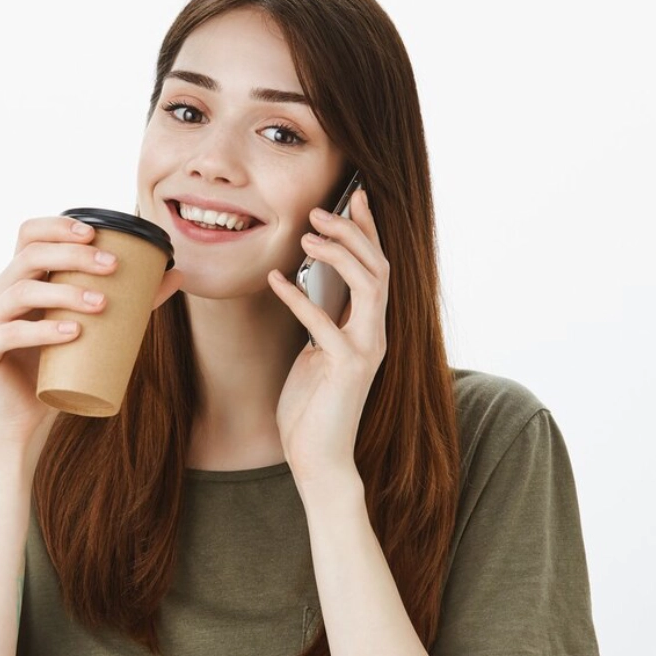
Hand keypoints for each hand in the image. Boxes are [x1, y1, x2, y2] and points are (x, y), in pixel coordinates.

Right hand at [0, 216, 184, 446]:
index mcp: (18, 280)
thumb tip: (176, 274)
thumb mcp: (97, 328)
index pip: (29, 235)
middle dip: (73, 256)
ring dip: (65, 292)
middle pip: (29, 256)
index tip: (95, 234)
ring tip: (101, 304)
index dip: (58, 226)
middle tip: (112, 267)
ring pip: (22, 291)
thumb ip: (131, 301)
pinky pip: (9, 332)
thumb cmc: (61, 369)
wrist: (28, 419)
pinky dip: (42, 330)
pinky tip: (72, 331)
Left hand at [265, 186, 388, 483]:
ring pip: (369, 286)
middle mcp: (375, 334)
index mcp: (369, 327)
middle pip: (379, 268)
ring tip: (309, 235)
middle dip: (353, 232)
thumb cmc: (313, 407)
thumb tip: (308, 285)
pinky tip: (276, 280)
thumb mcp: (316, 353)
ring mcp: (365, 350)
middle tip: (322, 209)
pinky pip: (324, 323)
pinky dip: (300, 298)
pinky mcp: (347, 368)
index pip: (377, 267)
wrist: (320, 457)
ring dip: (340, 255)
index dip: (369, 231)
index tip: (355, 197)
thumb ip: (321, 321)